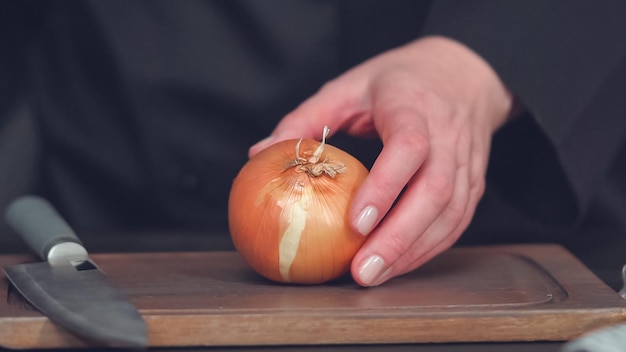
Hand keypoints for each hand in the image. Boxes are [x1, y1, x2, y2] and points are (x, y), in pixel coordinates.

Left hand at [249, 36, 513, 285]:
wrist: (463, 75)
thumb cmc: (399, 81)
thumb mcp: (349, 86)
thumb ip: (306, 118)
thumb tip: (260, 152)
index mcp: (414, 107)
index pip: (409, 148)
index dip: (385, 186)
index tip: (355, 223)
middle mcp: (449, 136)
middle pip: (435, 192)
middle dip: (398, 238)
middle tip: (361, 270)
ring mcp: (467, 162)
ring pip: (450, 214)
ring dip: (413, 252)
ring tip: (374, 276)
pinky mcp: (475, 183)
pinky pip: (457, 222)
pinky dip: (428, 248)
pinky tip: (399, 264)